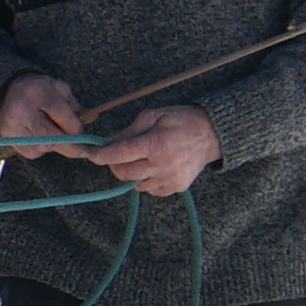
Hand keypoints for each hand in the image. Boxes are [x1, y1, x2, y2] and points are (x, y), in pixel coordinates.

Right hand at [0, 73, 90, 159]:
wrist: (6, 94)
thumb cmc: (39, 92)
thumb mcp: (58, 89)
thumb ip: (74, 105)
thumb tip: (92, 119)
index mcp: (36, 91)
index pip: (58, 111)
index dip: (74, 126)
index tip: (83, 133)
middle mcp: (21, 108)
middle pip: (48, 135)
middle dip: (69, 147)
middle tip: (83, 151)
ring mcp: (12, 125)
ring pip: (42, 145)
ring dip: (55, 145)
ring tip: (52, 131)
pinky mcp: (7, 139)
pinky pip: (33, 152)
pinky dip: (42, 149)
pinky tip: (39, 136)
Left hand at [88, 106, 220, 196]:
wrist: (212, 134)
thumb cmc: (181, 121)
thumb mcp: (153, 116)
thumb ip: (129, 131)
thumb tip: (107, 143)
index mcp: (156, 143)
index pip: (121, 154)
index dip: (103, 156)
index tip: (93, 155)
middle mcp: (163, 164)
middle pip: (124, 174)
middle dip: (115, 165)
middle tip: (118, 155)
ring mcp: (171, 179)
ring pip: (136, 184)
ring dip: (132, 173)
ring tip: (143, 158)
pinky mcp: (176, 187)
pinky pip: (150, 189)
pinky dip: (146, 180)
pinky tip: (154, 167)